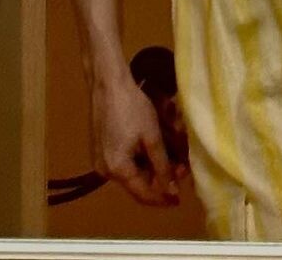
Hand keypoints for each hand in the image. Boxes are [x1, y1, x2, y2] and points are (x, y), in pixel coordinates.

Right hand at [89, 70, 180, 206]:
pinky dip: (140, 157)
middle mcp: (105, 170)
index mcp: (117, 170)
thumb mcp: (152, 137)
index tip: (179, 199)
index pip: (143, 194)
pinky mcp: (100, 148)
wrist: (108, 83)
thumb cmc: (132, 108)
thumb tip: (171, 190)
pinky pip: (124, 161)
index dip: (162, 198)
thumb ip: (162, 166)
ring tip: (171, 153)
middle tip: (181, 167)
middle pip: (137, 182)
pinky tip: (154, 146)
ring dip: (151, 165)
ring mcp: (100, 159)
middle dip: (160, 176)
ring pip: (132, 170)